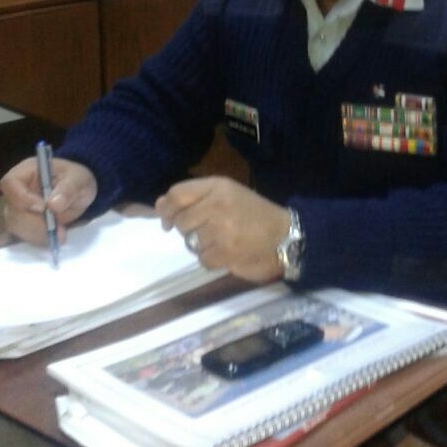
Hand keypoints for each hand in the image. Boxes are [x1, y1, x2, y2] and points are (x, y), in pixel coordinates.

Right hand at [0, 155, 97, 246]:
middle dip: (34, 223)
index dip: (22, 198)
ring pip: (15, 225)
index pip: (10, 183)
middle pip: (11, 209)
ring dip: (37, 233)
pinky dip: (39, 239)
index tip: (42, 208)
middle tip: (57, 229)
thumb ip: (68, 189)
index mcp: (26, 172)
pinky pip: (23, 234)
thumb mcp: (79, 179)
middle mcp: (17, 190)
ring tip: (60, 234)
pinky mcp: (24, 222)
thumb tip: (53, 205)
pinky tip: (55, 237)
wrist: (80, 191)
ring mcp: (18, 207)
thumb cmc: (77, 179)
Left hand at [155, 176, 288, 282]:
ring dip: (203, 246)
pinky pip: (202, 259)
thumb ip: (193, 198)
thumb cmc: (256, 215)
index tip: (168, 220)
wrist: (288, 237)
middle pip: (181, 221)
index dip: (167, 209)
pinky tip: (228, 253)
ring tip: (224, 241)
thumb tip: (158, 205)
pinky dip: (212, 260)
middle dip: (190, 230)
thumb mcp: (227, 195)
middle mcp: (216, 204)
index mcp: (217, 186)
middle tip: (211, 231)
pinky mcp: (224, 252)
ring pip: (190, 242)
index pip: (177, 194)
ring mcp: (220, 229)